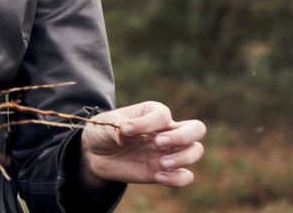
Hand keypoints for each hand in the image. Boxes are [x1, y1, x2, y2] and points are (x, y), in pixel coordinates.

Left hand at [79, 101, 205, 189]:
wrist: (95, 154)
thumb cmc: (103, 132)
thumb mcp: (103, 126)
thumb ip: (117, 128)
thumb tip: (129, 131)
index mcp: (152, 113)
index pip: (163, 114)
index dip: (147, 123)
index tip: (126, 129)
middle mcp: (165, 130)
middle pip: (196, 128)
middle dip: (183, 136)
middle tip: (158, 144)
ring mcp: (168, 152)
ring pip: (196, 151)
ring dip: (183, 158)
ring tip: (161, 163)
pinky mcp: (164, 171)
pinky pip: (185, 176)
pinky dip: (177, 179)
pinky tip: (158, 177)